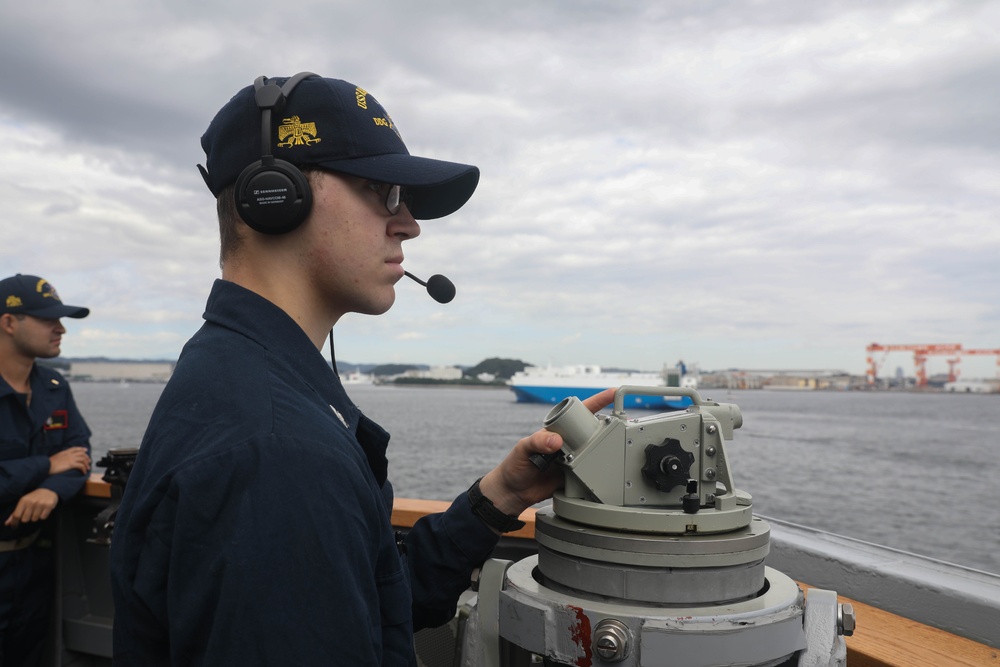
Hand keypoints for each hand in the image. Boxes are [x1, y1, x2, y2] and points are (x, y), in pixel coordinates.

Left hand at [3, 488, 58, 527]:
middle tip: (30, 513)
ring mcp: (40, 504)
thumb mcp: (22, 503)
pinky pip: (43, 517)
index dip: (14, 522)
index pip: (16, 515)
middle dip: (27, 518)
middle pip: (25, 519)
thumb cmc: (33, 498)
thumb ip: (14, 513)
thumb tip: (7, 524)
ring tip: (37, 511)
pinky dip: (43, 516)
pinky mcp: (49, 505)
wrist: (47, 490)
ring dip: (35, 517)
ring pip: (34, 519)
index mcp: (23, 501)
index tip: (14, 526)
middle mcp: (31, 502)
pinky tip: (43, 510)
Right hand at [49, 447, 90, 474]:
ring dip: (87, 464)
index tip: (85, 450)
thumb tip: (63, 460)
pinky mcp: (71, 464)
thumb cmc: (48, 464)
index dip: (81, 449)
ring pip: (83, 459)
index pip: (75, 448)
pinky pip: (81, 466)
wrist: (46, 466)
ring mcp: (70, 459)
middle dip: (87, 457)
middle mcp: (69, 454)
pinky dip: (84, 469)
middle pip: (82, 453)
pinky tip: (84, 472)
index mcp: (65, 452)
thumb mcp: (55, 457)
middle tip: (89, 462)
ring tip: (87, 469)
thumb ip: (61, 457)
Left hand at [478, 387, 616, 516]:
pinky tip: (601, 471)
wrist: (513, 493)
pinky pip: (590, 472)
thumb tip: (556, 440)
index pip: (579, 412)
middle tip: (616, 431)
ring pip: (594, 451)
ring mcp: (573, 459)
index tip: (613, 393)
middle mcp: (568, 443)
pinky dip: (596, 471)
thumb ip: (537, 441)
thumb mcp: (523, 448)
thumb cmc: (515, 465)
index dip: (598, 402)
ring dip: (603, 451)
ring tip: (610, 452)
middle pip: (592, 431)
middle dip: (606, 428)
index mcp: (557, 430)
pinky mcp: (575, 476)